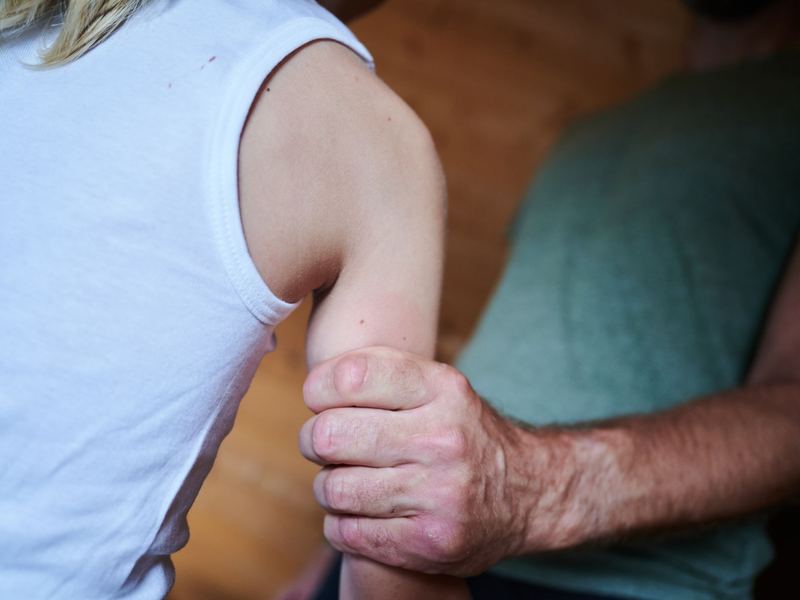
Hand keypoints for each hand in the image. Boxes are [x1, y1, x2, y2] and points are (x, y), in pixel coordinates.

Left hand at [298, 346, 535, 575]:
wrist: (530, 492)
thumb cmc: (463, 432)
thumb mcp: (440, 386)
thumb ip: (383, 372)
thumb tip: (315, 385)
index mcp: (443, 390)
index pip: (352, 376)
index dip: (318, 388)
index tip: (319, 399)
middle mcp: (443, 439)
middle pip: (331, 434)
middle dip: (313, 439)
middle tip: (322, 443)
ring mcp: (439, 494)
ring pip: (334, 488)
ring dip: (327, 485)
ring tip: (343, 480)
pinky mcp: (430, 542)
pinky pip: (347, 532)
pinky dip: (339, 523)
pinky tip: (357, 512)